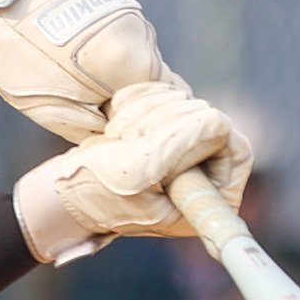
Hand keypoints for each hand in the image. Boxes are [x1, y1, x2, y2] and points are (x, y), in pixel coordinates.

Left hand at [0, 0, 171, 140]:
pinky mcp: (114, 4)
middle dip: (133, 101)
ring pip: (140, 59)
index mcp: (126, 55)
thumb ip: (96, 127)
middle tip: (105, 116)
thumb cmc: (18, 62)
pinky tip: (85, 65)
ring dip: (123, 78)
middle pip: (153, 79)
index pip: (160, 100)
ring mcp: (126, 12)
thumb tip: (120, 138)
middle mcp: (135, 28)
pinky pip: (126, 41)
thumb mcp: (56, 112)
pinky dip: (113, 58)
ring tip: (89, 88)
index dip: (143, 122)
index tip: (124, 135)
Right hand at [12, 81, 251, 261]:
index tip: (169, 133)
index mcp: (208, 202)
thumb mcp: (139, 170)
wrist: (62, 190)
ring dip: (148, 112)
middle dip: (166, 121)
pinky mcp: (163, 132)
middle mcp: (203, 177)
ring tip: (118, 137)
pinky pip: (166, 97)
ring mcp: (183, 152)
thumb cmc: (96, 191)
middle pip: (209, 121)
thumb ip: (181, 144)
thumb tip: (216, 119)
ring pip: (186, 105)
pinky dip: (140, 102)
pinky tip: (117, 125)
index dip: (207, 132)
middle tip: (129, 139)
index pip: (237, 149)